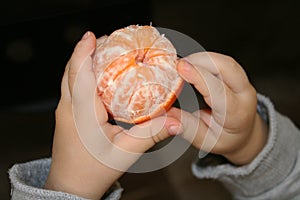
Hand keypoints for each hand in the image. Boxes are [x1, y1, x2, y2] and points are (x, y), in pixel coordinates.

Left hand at [44, 31, 181, 198]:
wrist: (71, 186)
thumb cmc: (94, 171)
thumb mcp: (127, 153)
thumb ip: (151, 134)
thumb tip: (174, 120)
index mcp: (81, 114)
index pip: (78, 75)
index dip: (83, 52)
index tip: (92, 37)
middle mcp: (68, 108)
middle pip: (72, 71)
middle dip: (86, 51)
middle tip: (107, 40)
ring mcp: (65, 110)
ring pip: (70, 78)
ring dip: (84, 62)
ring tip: (103, 52)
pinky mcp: (67, 114)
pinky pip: (73, 87)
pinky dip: (83, 74)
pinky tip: (100, 76)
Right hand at [169, 52, 267, 164]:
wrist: (243, 134)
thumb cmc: (225, 138)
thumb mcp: (205, 140)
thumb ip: (187, 127)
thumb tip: (166, 116)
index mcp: (236, 113)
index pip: (217, 90)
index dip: (198, 76)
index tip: (180, 68)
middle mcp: (244, 95)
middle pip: (227, 67)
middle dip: (201, 60)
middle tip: (178, 64)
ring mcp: (243, 82)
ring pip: (225, 61)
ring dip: (202, 58)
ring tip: (183, 64)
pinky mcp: (238, 75)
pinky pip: (223, 61)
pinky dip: (205, 59)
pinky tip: (192, 63)